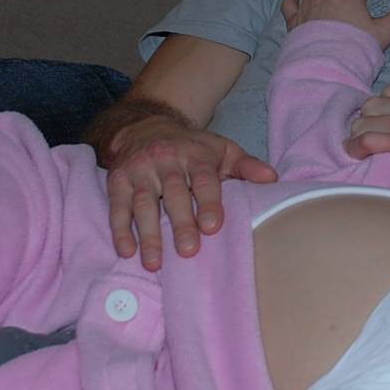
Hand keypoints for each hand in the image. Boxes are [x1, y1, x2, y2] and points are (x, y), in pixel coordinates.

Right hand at [104, 117, 277, 268]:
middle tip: (188, 251)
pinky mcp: (118, 180)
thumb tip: (272, 179)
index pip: (204, 179)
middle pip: (173, 193)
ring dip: (148, 234)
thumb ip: (247, 166)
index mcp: (195, 155)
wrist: (145, 126)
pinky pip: (117, 206)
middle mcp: (165, 160)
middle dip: (180, 222)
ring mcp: (139, 170)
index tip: (213, 226)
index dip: (208, 202)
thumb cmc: (192, 147)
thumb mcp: (222, 150)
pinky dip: (120, 230)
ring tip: (154, 263)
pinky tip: (127, 252)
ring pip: (143, 203)